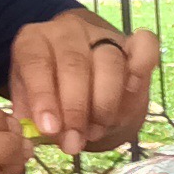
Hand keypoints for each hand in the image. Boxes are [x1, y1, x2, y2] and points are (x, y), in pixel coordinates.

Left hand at [8, 10, 157, 155]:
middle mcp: (66, 31)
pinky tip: (133, 89)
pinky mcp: (130, 42)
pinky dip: (143, 64)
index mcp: (34, 40)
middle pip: (74, 63)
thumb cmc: (48, 94)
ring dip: (104, 102)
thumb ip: (29, 118)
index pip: (36, 62)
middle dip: (75, 109)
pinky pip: (144, 44)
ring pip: (108, 60)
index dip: (43, 97)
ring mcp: (100, 34)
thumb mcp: (29, 103)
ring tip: (96, 131)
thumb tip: (31, 139)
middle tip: (73, 142)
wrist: (76, 81)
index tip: (49, 129)